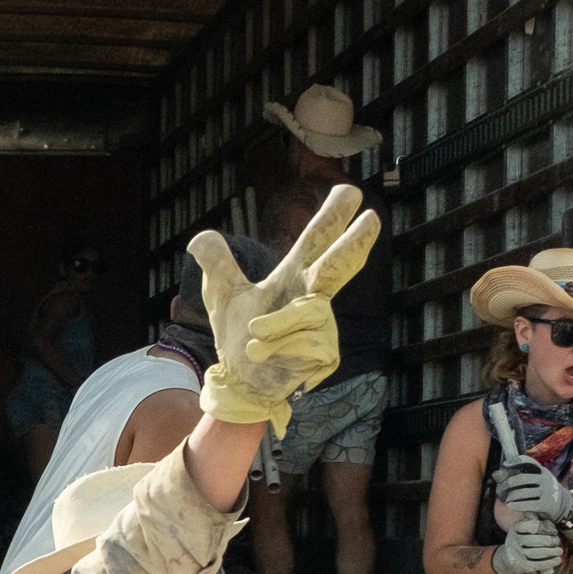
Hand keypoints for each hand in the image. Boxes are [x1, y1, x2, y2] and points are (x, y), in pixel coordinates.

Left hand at [188, 186, 379, 435]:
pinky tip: (263, 356)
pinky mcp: (326, 354)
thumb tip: (197, 239)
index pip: (315, 241)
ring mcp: (324, 327)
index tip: (350, 191)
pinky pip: (302, 342)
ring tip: (253, 337)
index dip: (332, 217)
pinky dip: (274, 348)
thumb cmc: (240, 338)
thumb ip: (217, 265)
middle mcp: (313, 298)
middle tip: (374, 217)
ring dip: (272, 325)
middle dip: (353, 243)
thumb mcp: (223, 296)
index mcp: (293, 278)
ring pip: (305, 313)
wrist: (242, 382)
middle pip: (337, 266)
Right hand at [489, 523, 563, 573]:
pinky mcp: (521, 566)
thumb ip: (534, 521)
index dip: (544, 528)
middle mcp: (514, 540)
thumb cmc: (523, 540)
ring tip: (559, 551)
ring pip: (536, 553)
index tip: (554, 531)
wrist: (509, 558)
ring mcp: (517, 554)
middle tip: (557, 541)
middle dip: (549, 540)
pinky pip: (537, 564)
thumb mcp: (525, 528)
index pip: (531, 526)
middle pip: (534, 540)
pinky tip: (557, 560)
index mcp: (516, 528)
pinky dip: (549, 562)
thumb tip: (547, 520)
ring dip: (551, 552)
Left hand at [490, 455, 572, 526]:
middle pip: (521, 478)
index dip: (516, 461)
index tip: (506, 465)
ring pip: (523, 492)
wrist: (562, 505)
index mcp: (542, 471)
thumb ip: (527, 475)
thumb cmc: (544, 491)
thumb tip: (500, 473)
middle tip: (502, 489)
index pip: (528, 461)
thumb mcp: (540, 479)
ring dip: (511, 496)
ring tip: (506, 499)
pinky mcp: (546, 504)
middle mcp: (545, 479)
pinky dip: (516, 505)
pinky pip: (527, 504)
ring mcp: (546, 492)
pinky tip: (510, 506)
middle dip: (508, 483)